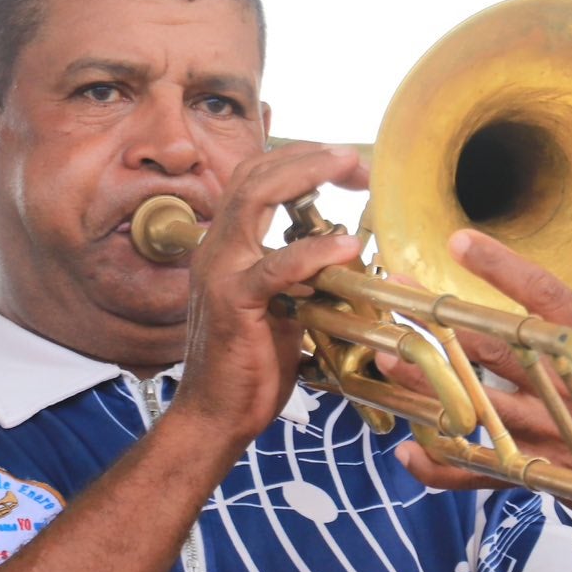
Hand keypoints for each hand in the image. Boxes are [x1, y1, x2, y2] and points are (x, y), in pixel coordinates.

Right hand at [168, 145, 368, 447]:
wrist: (216, 415)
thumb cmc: (250, 365)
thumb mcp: (282, 306)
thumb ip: (303, 274)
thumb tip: (344, 251)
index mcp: (228, 247)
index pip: (255, 179)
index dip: (299, 160)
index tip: (345, 164)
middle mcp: (217, 249)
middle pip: (255, 174)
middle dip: (308, 156)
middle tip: (355, 158)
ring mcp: (220, 272)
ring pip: (256, 199)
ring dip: (307, 175)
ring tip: (351, 169)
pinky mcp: (234, 303)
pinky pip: (275, 267)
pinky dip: (313, 252)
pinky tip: (348, 247)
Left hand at [390, 222, 571, 502]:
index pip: (546, 301)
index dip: (503, 270)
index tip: (458, 241)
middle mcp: (563, 393)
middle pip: (492, 351)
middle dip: (442, 322)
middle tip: (394, 292)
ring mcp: (544, 436)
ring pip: (475, 405)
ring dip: (427, 384)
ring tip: (382, 357)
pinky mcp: (532, 471)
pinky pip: (479, 473)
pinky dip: (442, 468)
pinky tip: (405, 451)